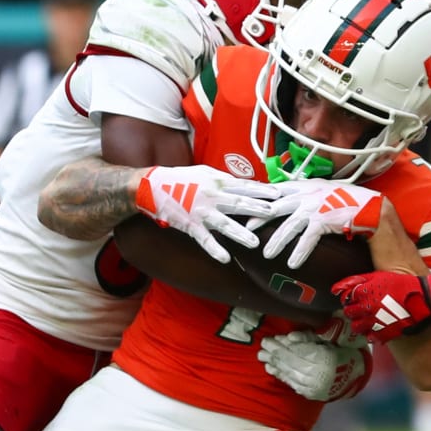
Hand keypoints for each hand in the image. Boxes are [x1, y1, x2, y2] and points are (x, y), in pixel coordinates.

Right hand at [135, 165, 278, 263]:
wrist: (152, 187)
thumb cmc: (181, 179)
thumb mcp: (204, 172)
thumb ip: (225, 180)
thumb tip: (248, 184)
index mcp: (216, 181)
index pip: (244, 185)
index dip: (261, 190)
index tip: (278, 193)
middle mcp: (211, 196)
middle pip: (238, 202)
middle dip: (257, 208)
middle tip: (274, 213)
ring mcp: (201, 212)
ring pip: (224, 223)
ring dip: (240, 233)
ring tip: (254, 243)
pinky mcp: (190, 225)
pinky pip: (204, 239)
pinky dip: (214, 249)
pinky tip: (225, 258)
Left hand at [256, 178, 384, 267]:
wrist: (368, 205)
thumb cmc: (345, 199)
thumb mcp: (321, 191)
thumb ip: (304, 194)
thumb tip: (286, 201)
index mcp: (304, 186)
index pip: (276, 191)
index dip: (260, 198)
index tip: (246, 205)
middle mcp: (306, 195)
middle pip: (276, 207)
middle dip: (260, 218)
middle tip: (247, 230)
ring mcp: (314, 207)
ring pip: (289, 226)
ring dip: (277, 241)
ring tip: (267, 253)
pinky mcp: (324, 220)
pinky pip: (308, 238)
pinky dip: (299, 251)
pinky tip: (292, 262)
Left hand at [257, 330, 372, 401]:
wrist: (354, 375)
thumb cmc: (341, 352)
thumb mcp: (328, 340)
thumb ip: (309, 338)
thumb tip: (289, 337)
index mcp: (326, 358)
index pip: (298, 352)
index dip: (281, 346)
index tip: (268, 339)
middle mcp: (320, 375)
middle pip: (291, 362)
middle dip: (275, 354)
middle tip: (262, 347)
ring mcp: (315, 387)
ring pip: (290, 373)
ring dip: (274, 364)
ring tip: (263, 357)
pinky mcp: (311, 394)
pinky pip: (293, 383)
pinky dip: (281, 375)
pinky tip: (271, 368)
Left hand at [334, 268, 430, 342]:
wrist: (423, 299)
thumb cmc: (403, 285)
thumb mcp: (380, 276)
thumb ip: (359, 280)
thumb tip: (338, 287)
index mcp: (364, 292)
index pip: (345, 297)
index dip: (348, 298)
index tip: (353, 298)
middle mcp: (367, 308)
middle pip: (348, 313)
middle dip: (352, 311)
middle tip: (359, 309)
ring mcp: (375, 321)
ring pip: (356, 327)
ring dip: (359, 323)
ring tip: (366, 320)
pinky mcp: (384, 333)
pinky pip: (370, 337)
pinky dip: (371, 334)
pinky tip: (376, 328)